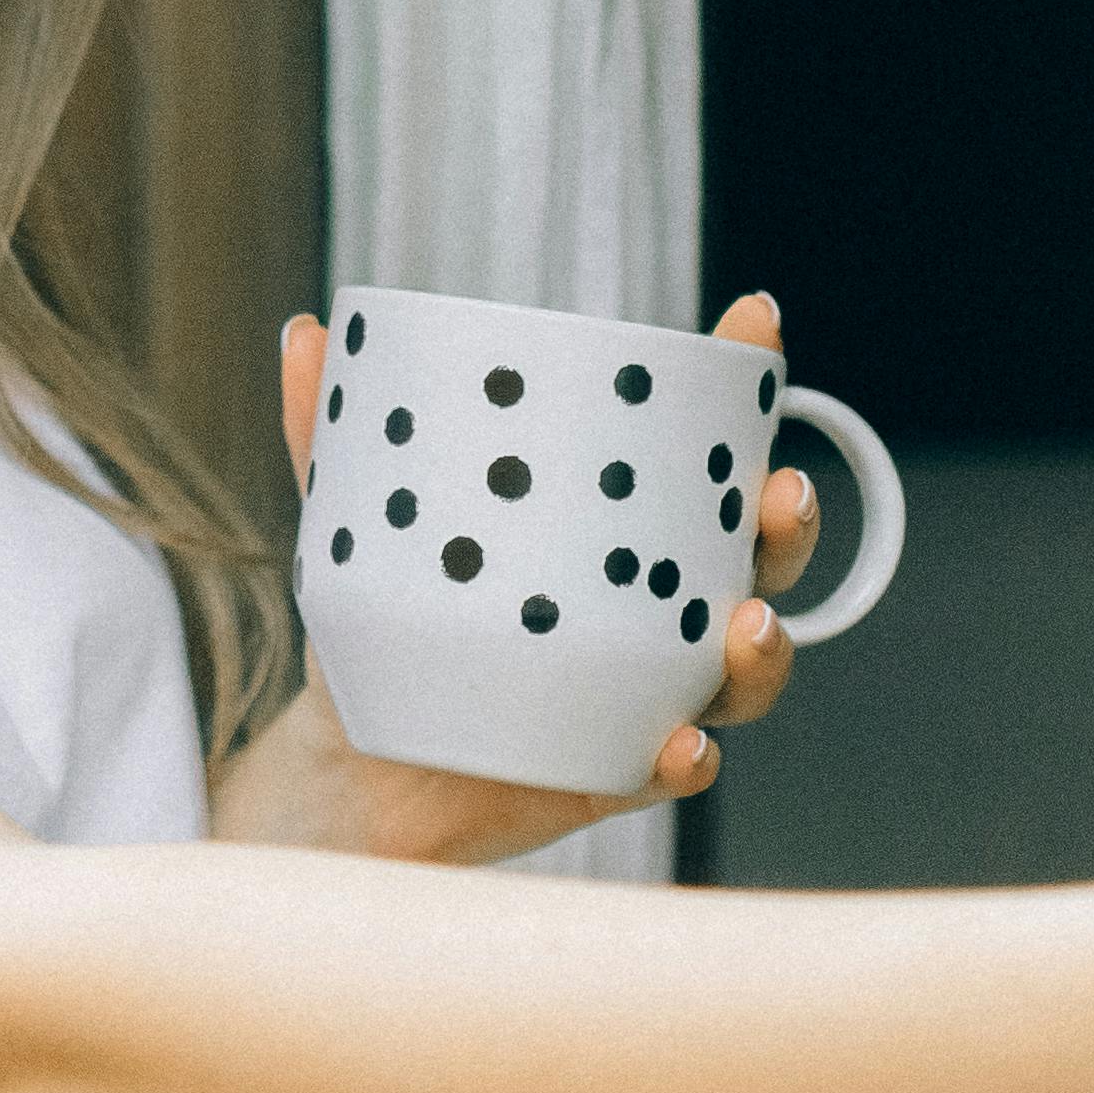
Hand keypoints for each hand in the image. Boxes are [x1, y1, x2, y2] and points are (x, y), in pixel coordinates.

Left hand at [207, 290, 826, 864]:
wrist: (352, 766)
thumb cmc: (385, 627)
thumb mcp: (361, 526)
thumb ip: (335, 437)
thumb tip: (305, 334)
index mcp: (618, 531)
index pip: (700, 453)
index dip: (746, 387)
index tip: (753, 324)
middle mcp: (655, 606)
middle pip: (757, 558)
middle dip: (788, 523)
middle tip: (780, 493)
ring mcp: (648, 691)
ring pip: (742, 668)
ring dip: (764, 646)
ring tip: (747, 625)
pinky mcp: (619, 767)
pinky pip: (676, 766)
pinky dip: (689, 757)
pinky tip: (680, 743)